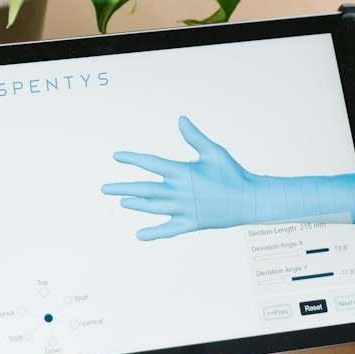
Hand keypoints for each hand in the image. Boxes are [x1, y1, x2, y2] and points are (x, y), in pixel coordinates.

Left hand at [101, 116, 354, 237]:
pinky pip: (167, 230)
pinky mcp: (190, 224)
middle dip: (123, 188)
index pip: (150, 163)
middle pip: (144, 189)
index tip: (116, 156)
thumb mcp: (214, 151)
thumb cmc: (232, 172)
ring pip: (152, 208)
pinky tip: (139, 235)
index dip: (132, 159)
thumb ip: (194, 137)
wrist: (249, 200)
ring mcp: (183, 210)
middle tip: (105, 188)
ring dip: (135, 205)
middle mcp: (179, 192)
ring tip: (123, 202)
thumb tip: (181, 118)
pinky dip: (153, 233)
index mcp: (183, 171)